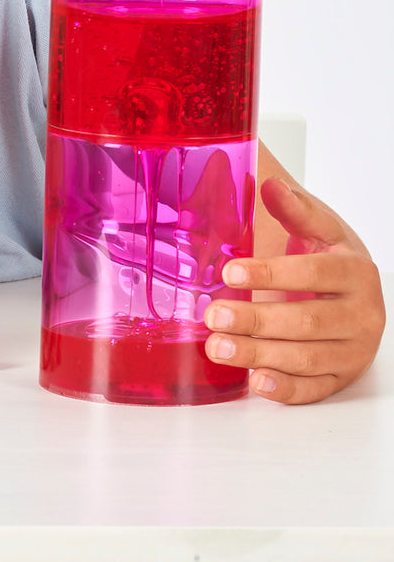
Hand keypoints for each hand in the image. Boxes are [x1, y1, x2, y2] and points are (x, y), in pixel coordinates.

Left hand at [204, 177, 384, 403]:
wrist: (355, 288)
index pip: (312, 273)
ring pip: (307, 358)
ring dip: (259, 355)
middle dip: (257, 320)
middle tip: (213, 316)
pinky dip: (285, 389)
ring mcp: (354, 349)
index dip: (270, 274)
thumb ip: (295, 208)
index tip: (230, 271)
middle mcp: (362, 313)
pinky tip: (255, 381)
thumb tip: (271, 185)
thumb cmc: (328, 255)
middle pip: (307, 321)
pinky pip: (315, 388)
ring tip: (217, 347)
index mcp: (355, 271)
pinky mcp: (342, 376)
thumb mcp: (317, 225)